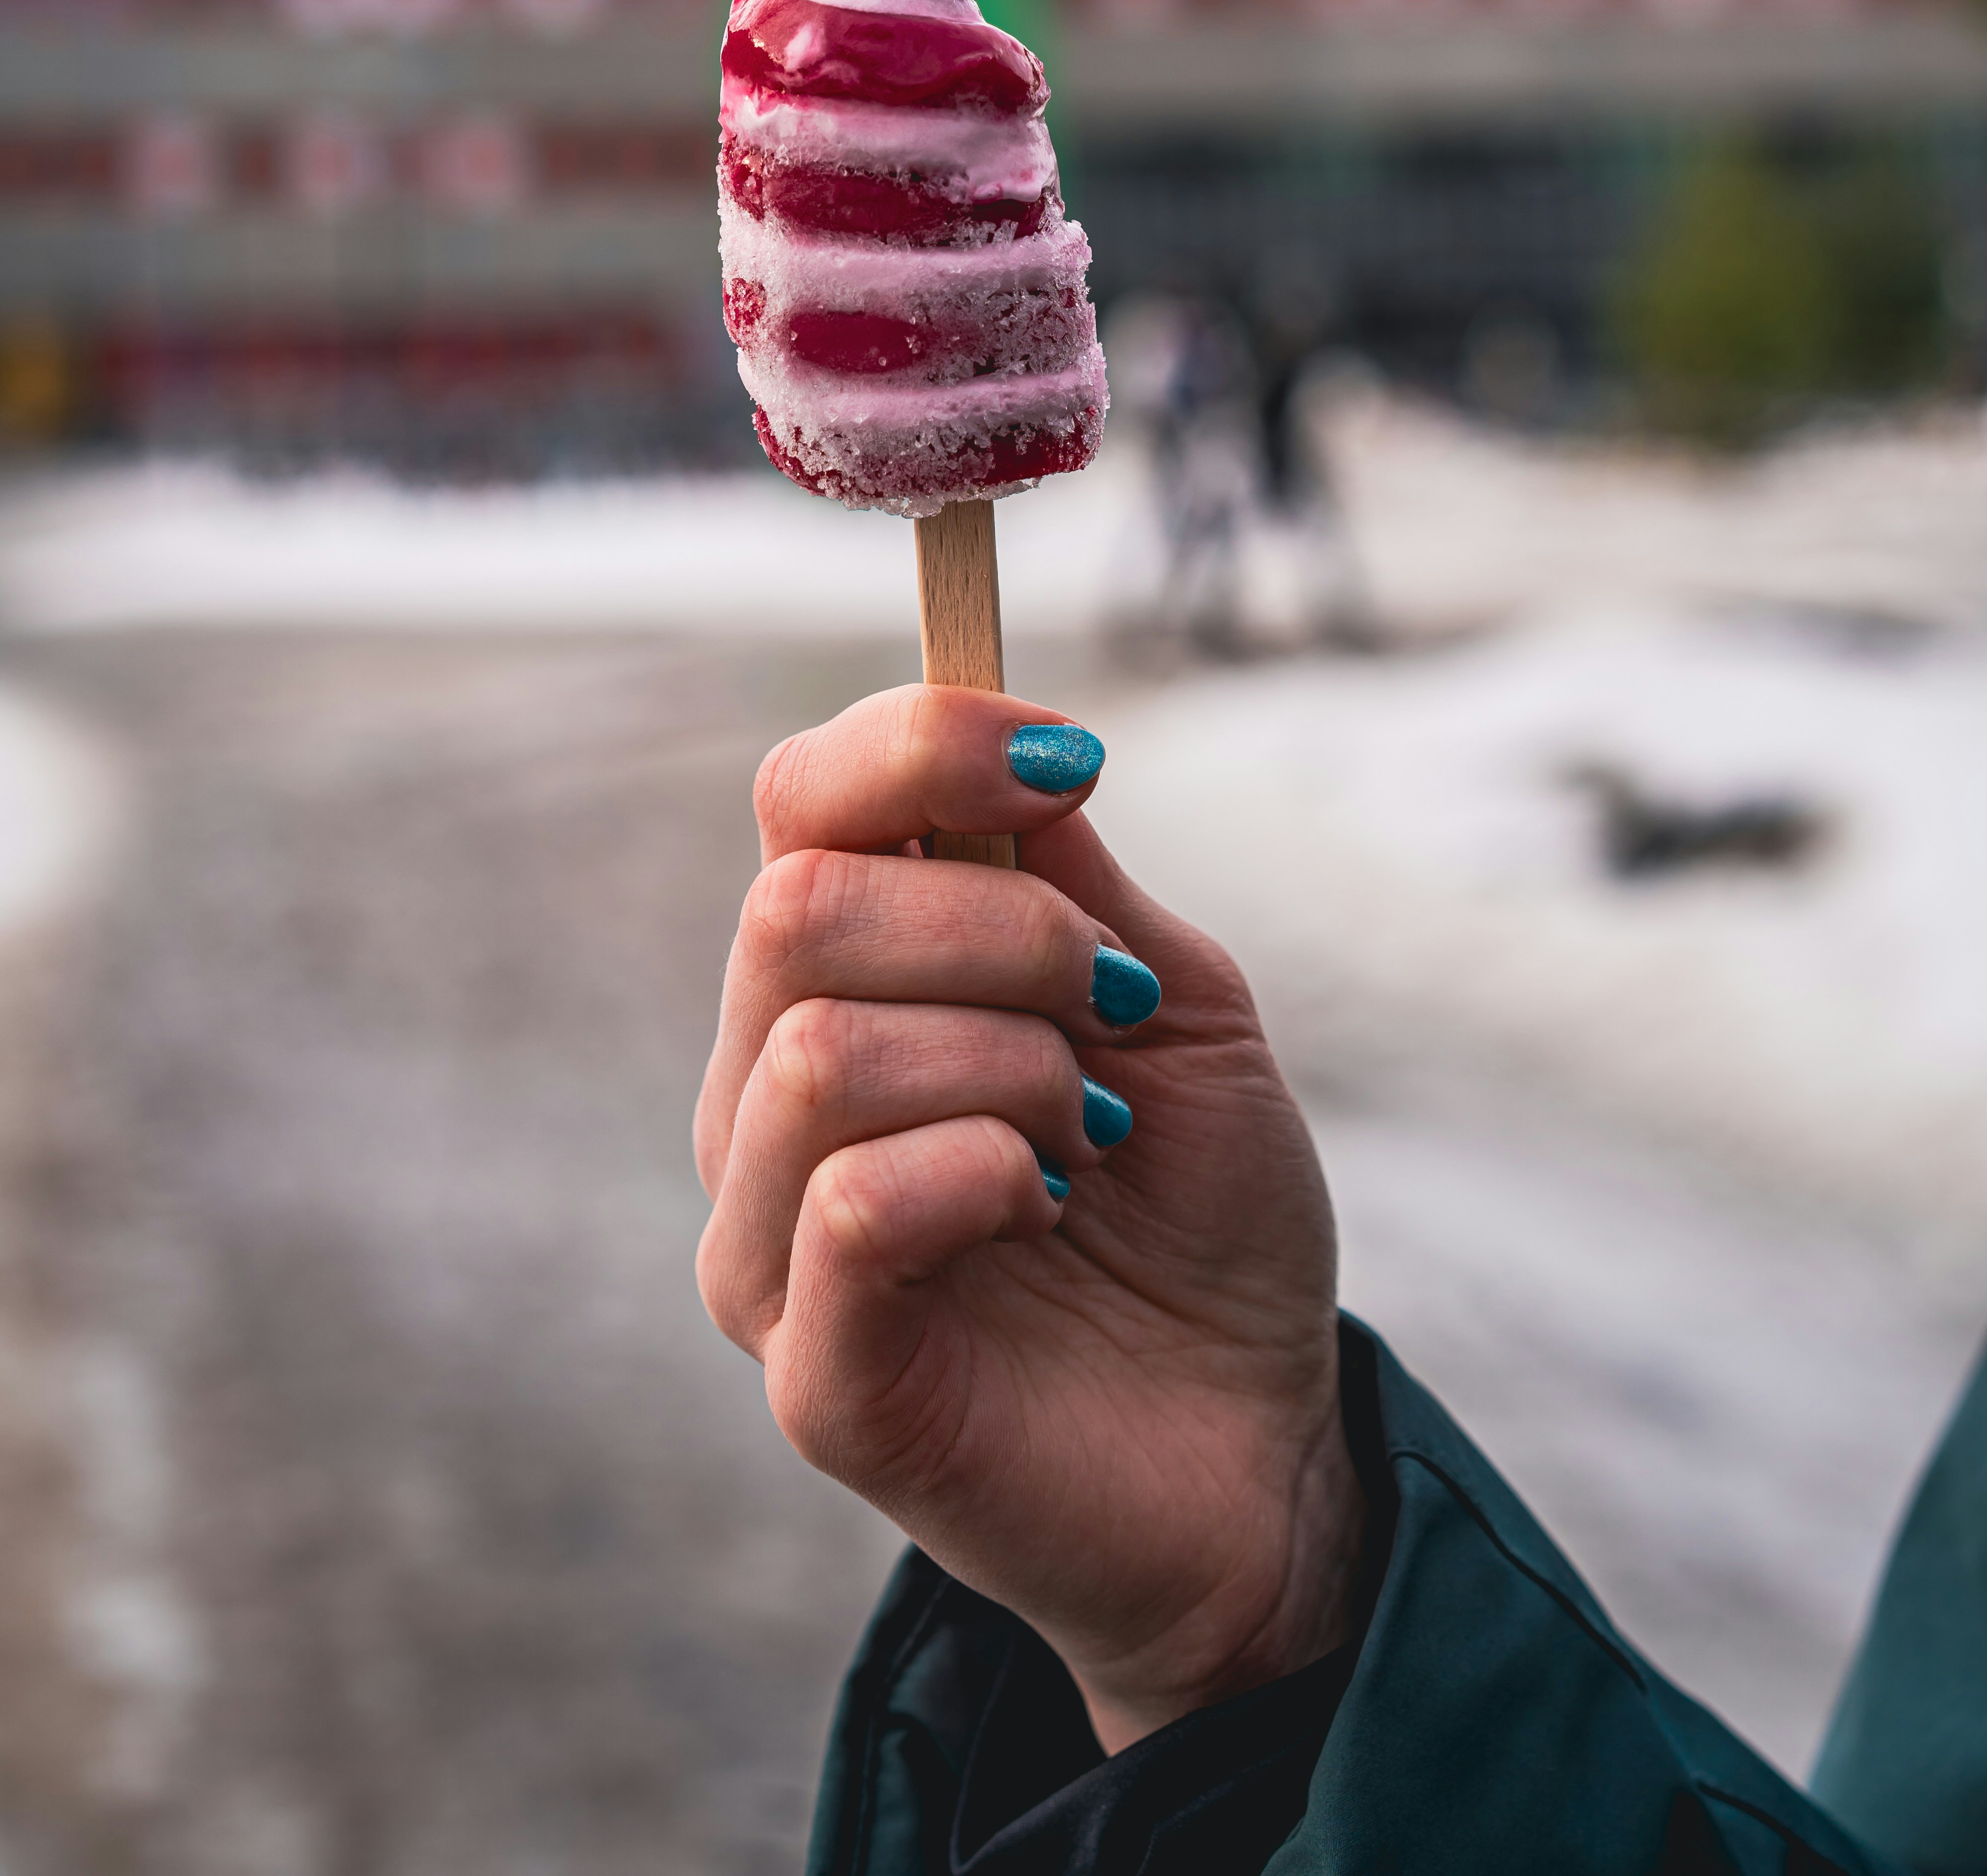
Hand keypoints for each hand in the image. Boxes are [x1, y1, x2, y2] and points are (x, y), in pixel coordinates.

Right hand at [693, 685, 1364, 1752]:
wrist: (1263, 1442)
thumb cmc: (1199, 1212)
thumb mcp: (1168, 999)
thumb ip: (1065, 879)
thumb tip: (1012, 735)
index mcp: (836, 989)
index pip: (796, 806)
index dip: (919, 743)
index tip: (1068, 758)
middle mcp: (760, 1099)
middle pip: (795, 909)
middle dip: (999, 929)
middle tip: (1110, 1006)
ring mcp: (767, 1244)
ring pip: (817, 1051)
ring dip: (1007, 1061)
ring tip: (1088, 1133)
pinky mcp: (813, 1376)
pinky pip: (850, 1207)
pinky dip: (986, 1172)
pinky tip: (1051, 1206)